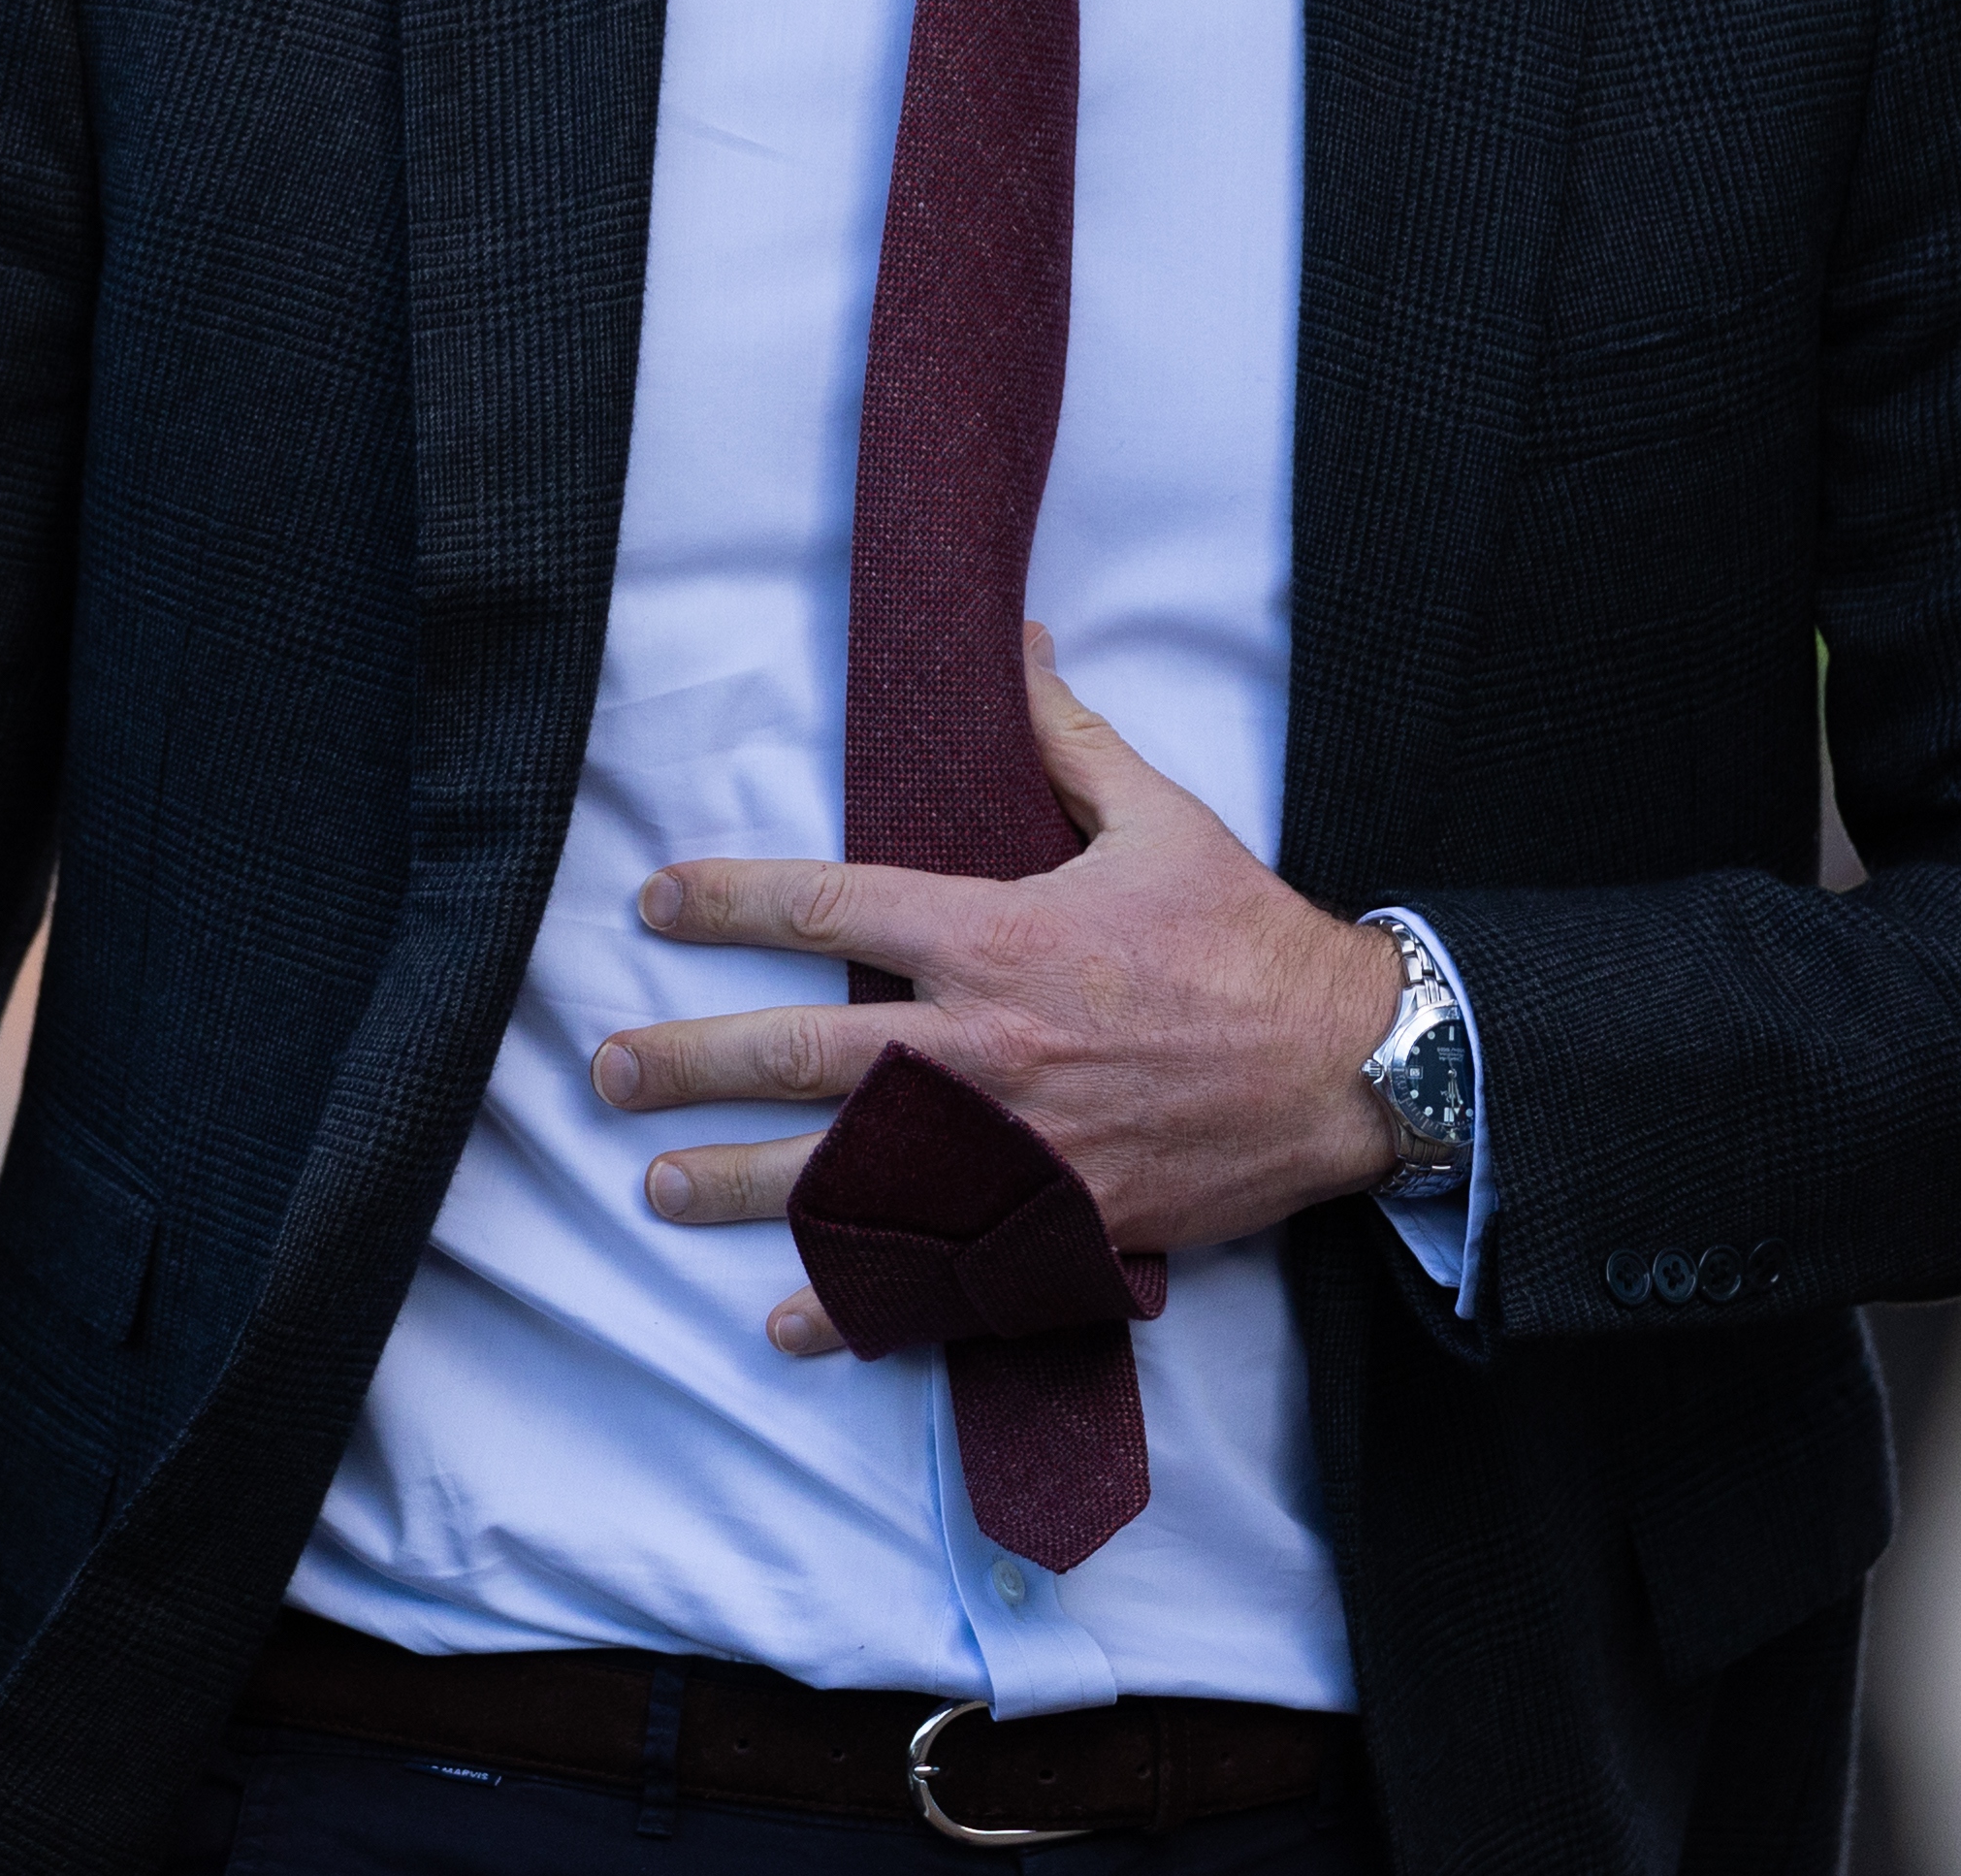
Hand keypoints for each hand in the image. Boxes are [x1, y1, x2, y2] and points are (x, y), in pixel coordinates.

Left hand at [591, 625, 1408, 1355]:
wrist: (1349, 1067)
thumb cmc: (1249, 940)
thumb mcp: (1158, 816)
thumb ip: (1067, 736)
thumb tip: (1018, 642)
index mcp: (998, 933)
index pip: (829, 904)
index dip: (730, 899)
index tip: (656, 903)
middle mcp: (985, 1045)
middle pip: (803, 1053)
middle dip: (693, 1059)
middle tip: (610, 1071)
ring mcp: (1012, 1147)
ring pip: (846, 1171)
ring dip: (740, 1183)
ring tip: (658, 1185)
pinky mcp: (1054, 1224)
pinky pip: (936, 1272)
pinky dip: (858, 1303)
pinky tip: (789, 1319)